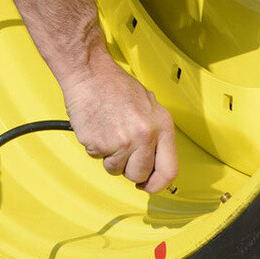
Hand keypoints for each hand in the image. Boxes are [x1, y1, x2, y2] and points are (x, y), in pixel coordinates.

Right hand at [62, 54, 177, 192]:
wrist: (90, 74)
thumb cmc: (116, 85)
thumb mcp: (149, 105)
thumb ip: (156, 133)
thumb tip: (158, 161)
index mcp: (161, 125)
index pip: (169, 170)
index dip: (158, 184)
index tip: (149, 185)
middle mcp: (144, 135)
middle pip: (140, 175)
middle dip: (130, 169)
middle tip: (123, 151)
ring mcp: (122, 142)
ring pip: (117, 170)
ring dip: (111, 158)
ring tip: (110, 132)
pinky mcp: (99, 144)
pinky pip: (98, 159)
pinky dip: (96, 148)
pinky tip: (99, 128)